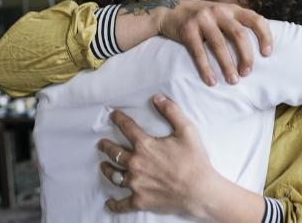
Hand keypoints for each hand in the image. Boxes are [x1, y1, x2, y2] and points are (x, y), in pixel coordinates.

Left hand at [96, 94, 217, 218]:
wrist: (200, 190)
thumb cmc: (195, 160)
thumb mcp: (187, 130)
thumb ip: (172, 111)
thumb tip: (158, 97)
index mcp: (145, 146)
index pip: (127, 128)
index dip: (119, 119)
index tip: (113, 115)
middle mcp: (135, 164)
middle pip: (114, 152)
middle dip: (106, 146)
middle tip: (101, 143)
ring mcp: (136, 183)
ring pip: (114, 175)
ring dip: (107, 169)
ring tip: (103, 165)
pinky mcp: (140, 200)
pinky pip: (122, 203)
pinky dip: (114, 204)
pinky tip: (109, 202)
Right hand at [158, 0, 272, 85]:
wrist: (169, 10)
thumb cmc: (202, 17)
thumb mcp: (221, 14)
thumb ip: (236, 23)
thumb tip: (257, 48)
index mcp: (231, 9)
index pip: (255, 19)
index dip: (265, 36)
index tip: (267, 54)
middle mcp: (219, 11)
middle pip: (239, 35)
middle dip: (246, 56)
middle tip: (247, 73)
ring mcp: (202, 19)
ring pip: (219, 45)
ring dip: (227, 65)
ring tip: (233, 81)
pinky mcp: (187, 29)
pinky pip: (198, 52)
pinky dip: (206, 68)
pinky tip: (211, 81)